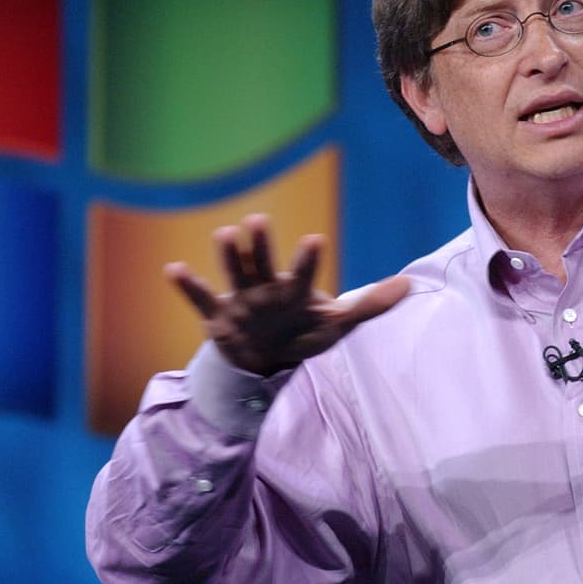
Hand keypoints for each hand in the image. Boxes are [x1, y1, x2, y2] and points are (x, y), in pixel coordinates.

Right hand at [164, 214, 409, 375]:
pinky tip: (172, 269)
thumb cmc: (302, 335)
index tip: (315, 240)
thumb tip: (410, 284)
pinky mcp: (217, 317)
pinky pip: (200, 299)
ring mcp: (240, 300)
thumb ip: (370, 305)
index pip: (303, 273)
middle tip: (258, 221)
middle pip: (263, 263)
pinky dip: (187, 285)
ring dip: (228, 256)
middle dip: (261, 245)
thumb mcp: (337, 326)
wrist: (264, 362)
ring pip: (233, 273)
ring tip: (224, 234)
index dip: (308, 259)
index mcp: (294, 291)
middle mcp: (266, 288)